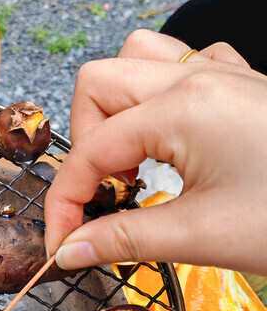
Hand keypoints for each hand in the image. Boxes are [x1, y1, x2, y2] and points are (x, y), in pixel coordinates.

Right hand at [44, 29, 266, 273]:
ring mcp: (224, 74)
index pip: (91, 150)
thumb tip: (70, 251)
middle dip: (85, 144)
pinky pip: (183, 64)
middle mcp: (198, 77)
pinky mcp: (245, 85)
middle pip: (99, 85)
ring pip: (138, 59)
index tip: (64, 244)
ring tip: (131, 162)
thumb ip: (124, 239)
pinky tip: (174, 138)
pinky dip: (161, 96)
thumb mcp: (204, 236)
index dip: (66, 201)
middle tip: (102, 198)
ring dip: (118, 109)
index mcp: (183, 108)